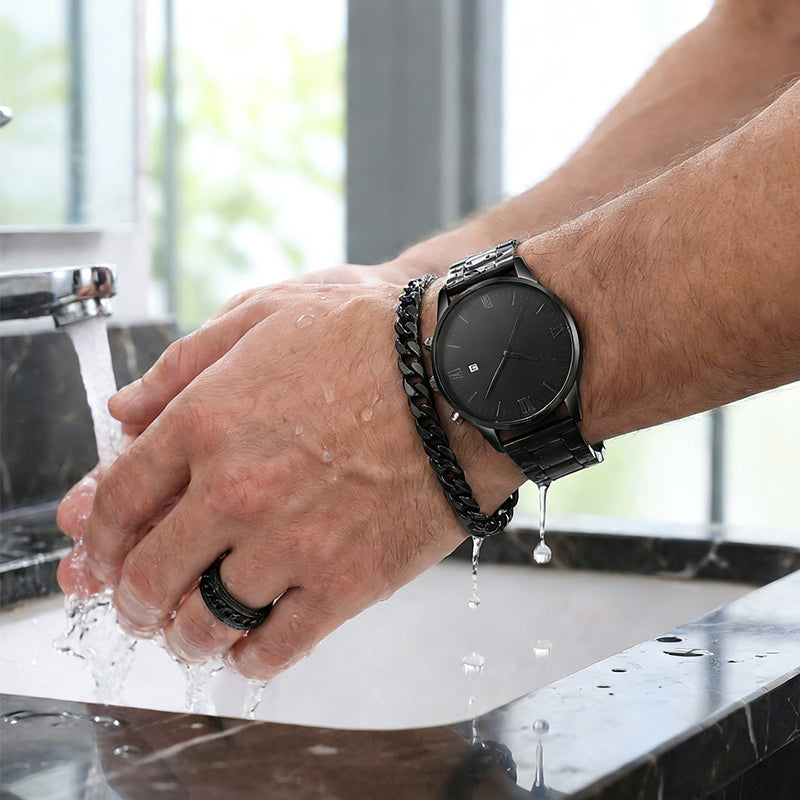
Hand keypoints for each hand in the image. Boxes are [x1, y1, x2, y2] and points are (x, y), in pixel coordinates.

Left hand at [59, 280, 518, 679]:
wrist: (470, 368)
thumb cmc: (377, 333)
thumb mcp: (267, 312)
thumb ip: (182, 364)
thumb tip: (124, 412)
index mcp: (207, 420)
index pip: (116, 501)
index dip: (97, 535)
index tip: (101, 550)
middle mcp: (238, 490)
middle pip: (147, 575)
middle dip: (131, 598)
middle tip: (138, 603)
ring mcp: (293, 543)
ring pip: (204, 623)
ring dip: (185, 635)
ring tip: (191, 629)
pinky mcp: (348, 582)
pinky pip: (275, 649)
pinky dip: (249, 658)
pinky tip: (249, 644)